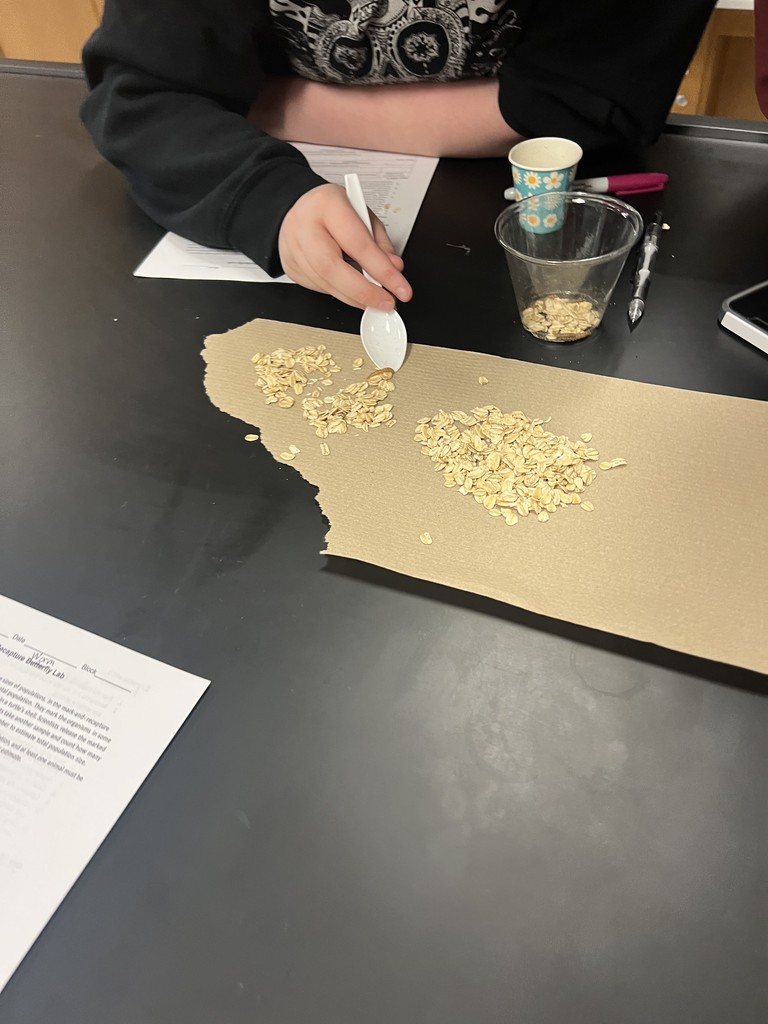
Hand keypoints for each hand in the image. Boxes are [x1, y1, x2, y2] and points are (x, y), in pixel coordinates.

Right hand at [277, 183, 411, 310]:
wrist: (300, 208)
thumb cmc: (332, 210)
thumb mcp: (363, 215)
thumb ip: (380, 242)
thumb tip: (394, 269)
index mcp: (327, 205)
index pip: (358, 244)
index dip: (382, 271)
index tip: (400, 289)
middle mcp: (305, 226)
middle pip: (332, 268)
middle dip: (364, 292)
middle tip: (386, 302)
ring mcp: (293, 248)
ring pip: (325, 283)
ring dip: (354, 297)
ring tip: (373, 300)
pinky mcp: (290, 266)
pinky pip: (318, 288)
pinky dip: (340, 293)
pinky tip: (351, 290)